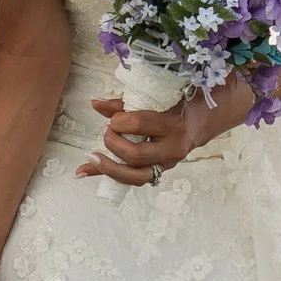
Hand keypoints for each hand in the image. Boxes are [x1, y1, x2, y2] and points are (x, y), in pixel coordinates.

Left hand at [79, 90, 222, 184]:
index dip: (118, 121)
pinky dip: (105, 176)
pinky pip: (130, 180)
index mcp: (173, 126)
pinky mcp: (158, 174)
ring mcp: (166, 165)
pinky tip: (82, 171)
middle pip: (134, 155)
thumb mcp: (154, 100)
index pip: (138, 125)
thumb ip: (124, 104)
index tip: (113, 117)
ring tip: (91, 157)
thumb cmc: (174, 107)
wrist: (197, 124)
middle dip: (113, 143)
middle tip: (107, 132)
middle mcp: (172, 149)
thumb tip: (94, 103)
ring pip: (134, 176)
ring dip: (108, 167)